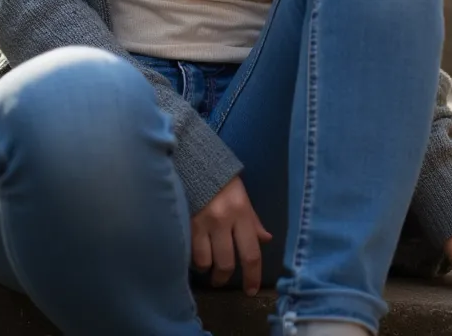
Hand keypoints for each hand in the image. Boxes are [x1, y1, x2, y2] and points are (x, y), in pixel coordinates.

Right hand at [190, 175, 272, 296]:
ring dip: (207, 269)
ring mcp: (202, 222)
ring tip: (207, 266)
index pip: (251, 253)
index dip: (252, 276)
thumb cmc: (222, 180)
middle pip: (227, 263)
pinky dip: (193, 259)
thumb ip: (253, 220)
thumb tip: (266, 239)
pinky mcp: (185, 222)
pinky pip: (189, 252)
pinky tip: (194, 255)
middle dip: (224, 278)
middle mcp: (223, 220)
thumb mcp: (243, 197)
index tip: (251, 290)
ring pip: (206, 262)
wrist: (194, 160)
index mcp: (242, 212)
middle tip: (222, 280)